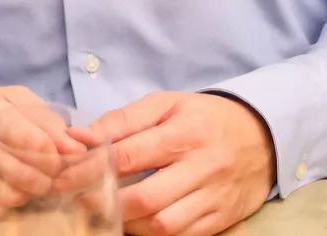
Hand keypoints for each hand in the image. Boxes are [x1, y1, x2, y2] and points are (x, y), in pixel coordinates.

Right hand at [0, 85, 67, 217]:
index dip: (49, 154)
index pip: (23, 135)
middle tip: (46, 180)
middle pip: (11, 167)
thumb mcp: (7, 101)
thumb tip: (78, 145)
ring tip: (22, 186)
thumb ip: (45, 119)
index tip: (58, 161)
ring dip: (19, 195)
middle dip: (40, 179)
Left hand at [88, 92, 273, 235]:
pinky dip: (156, 234)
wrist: (263, 135)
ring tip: (108, 213)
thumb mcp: (165, 104)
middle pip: (146, 198)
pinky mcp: (223, 218)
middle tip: (79, 202)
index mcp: (184, 133)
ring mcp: (215, 196)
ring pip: (164, 225)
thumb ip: (121, 120)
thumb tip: (79, 137)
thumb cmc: (203, 117)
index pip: (127, 156)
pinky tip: (138, 223)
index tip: (63, 178)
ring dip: (129, 224)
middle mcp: (202, 167)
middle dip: (105, 204)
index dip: (89, 170)